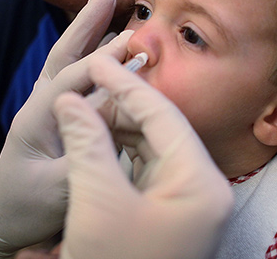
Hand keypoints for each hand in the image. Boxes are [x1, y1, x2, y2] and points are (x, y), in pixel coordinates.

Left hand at [0, 0, 131, 257]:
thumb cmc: (24, 208)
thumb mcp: (55, 191)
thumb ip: (84, 159)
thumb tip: (116, 131)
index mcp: (36, 119)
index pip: (71, 80)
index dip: (102, 60)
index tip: (133, 41)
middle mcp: (40, 107)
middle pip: (64, 56)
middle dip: (85, 24)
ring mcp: (46, 110)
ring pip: (68, 63)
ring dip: (89, 35)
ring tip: (111, 9)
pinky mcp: (57, 119)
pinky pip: (76, 82)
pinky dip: (94, 60)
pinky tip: (111, 51)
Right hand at [55, 55, 233, 258]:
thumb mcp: (96, 201)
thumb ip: (86, 142)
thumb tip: (71, 100)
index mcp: (202, 185)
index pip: (163, 115)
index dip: (126, 83)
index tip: (97, 60)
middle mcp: (205, 192)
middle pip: (163, 130)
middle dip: (122, 106)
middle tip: (86, 86)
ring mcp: (189, 205)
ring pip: (155, 149)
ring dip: (119, 129)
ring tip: (86, 110)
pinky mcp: (171, 216)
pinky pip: (149, 172)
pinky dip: (122, 154)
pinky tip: (97, 140)